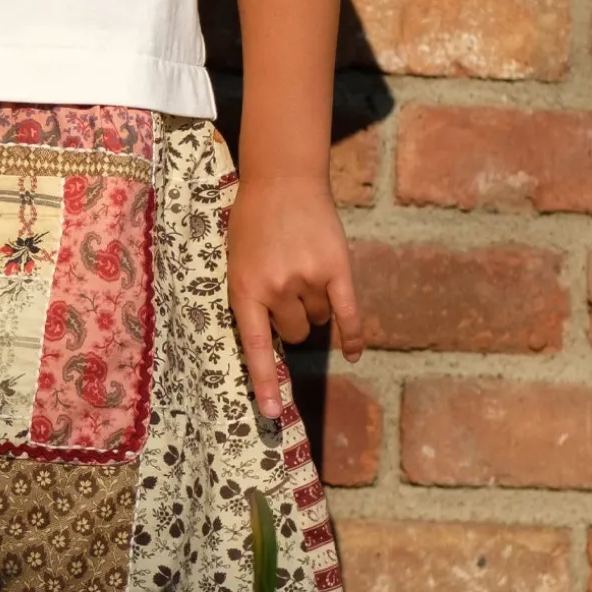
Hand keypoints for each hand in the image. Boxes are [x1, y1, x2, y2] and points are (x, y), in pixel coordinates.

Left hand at [225, 171, 363, 423]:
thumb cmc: (252, 222)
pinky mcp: (337, 269)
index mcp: (244, 290)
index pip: (256, 347)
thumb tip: (276, 338)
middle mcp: (277, 289)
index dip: (264, 382)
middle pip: (295, 331)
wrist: (281, 179)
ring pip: (319, 318)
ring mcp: (308, 280)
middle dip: (293, 318)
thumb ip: (252, 296)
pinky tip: (355, 352)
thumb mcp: (236, 261)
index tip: (270, 412)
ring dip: (316, 305)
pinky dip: (353, 335)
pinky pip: (349, 313)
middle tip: (288, 287)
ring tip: (305, 269)